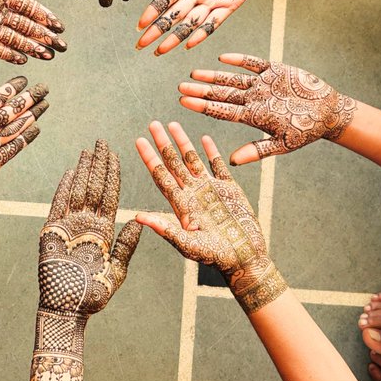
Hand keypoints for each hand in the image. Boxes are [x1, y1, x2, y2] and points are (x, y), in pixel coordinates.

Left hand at [0, 0, 66, 64]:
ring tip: (49, 56)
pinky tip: (23, 59)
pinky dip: (8, 53)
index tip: (59, 25)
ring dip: (31, 47)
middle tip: (62, 46)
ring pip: (14, 39)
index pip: (27, 7)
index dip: (44, 16)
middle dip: (44, 36)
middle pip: (25, 26)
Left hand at [0, 72, 47, 205]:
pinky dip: (25, 138)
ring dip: (29, 115)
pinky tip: (36, 128)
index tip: (22, 80)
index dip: (8, 90)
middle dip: (26, 99)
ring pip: (14, 127)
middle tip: (43, 87)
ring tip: (44, 104)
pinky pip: (13, 148)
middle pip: (9, 111)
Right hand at [38, 141, 141, 315]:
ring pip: (78, 191)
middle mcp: (86, 224)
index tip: (116, 155)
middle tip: (103, 142)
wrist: (68, 309)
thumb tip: (139, 221)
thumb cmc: (94, 295)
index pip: (109, 196)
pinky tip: (71, 172)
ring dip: (84, 170)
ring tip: (89, 150)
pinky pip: (58, 205)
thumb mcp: (117, 270)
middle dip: (99, 165)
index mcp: (103, 231)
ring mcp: (69, 227)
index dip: (112, 175)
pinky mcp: (52, 233)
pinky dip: (64, 188)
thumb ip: (126, 245)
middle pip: (94, 188)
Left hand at [135, 121, 285, 313]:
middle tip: (153, 123)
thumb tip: (137, 217)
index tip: (139, 140)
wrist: (243, 257)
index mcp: (180, 204)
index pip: (161, 176)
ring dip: (183, 143)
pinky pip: (218, 165)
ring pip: (193, 160)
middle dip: (163, 143)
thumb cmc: (214, 256)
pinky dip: (211, 151)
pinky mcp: (229, 189)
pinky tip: (204, 138)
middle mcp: (192, 193)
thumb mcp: (187, 244)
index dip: (150, 158)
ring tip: (173, 124)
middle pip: (173, 163)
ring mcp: (210, 189)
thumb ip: (165, 228)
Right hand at [136, 0, 272, 54]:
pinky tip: (188, 44)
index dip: (152, 11)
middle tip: (141, 45)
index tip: (139, 24)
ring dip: (175, 37)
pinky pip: (214, 23)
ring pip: (190, 23)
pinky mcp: (231, 5)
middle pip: (173, 15)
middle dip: (157, 30)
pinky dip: (201, 34)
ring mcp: (214, 0)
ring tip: (160, 51)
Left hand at [178, 54, 357, 163]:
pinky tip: (223, 58)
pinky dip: (240, 60)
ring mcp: (262, 84)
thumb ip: (257, 150)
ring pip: (233, 78)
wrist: (328, 112)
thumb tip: (232, 161)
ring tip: (194, 73)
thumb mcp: (283, 144)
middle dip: (201, 90)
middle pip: (222, 93)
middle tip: (180, 86)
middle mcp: (253, 99)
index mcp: (253, 116)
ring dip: (214, 75)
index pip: (221, 111)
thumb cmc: (306, 131)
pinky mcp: (274, 70)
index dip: (202, 106)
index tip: (182, 102)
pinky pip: (253, 63)